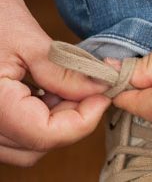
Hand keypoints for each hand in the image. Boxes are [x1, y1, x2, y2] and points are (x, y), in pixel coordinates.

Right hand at [0, 0, 109, 165]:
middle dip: (71, 120)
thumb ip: (63, 72)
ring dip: (55, 123)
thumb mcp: (27, 39)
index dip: (83, 120)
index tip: (103, 94)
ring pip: (26, 147)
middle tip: (90, 88)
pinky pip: (14, 136)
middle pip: (37, 145)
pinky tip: (48, 92)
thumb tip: (99, 89)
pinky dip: (37, 120)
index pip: (45, 135)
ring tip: (67, 88)